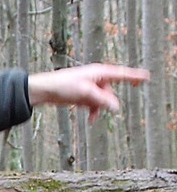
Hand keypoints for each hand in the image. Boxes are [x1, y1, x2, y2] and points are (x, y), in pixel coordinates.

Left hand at [28, 63, 149, 122]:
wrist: (45, 90)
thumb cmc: (63, 85)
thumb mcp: (86, 93)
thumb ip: (103, 100)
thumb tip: (116, 107)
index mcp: (100, 72)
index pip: (122, 74)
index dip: (135, 76)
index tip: (147, 77)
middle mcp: (97, 78)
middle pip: (110, 92)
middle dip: (106, 102)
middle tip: (94, 105)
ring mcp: (90, 87)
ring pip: (102, 100)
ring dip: (98, 109)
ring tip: (91, 116)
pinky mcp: (83, 95)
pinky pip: (94, 104)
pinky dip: (92, 111)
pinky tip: (90, 118)